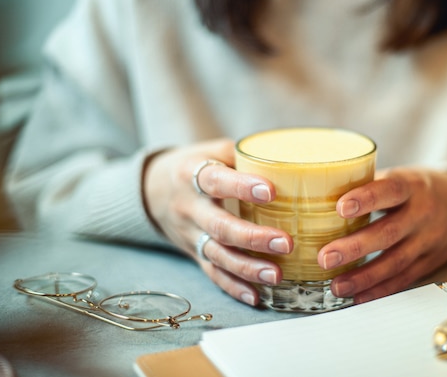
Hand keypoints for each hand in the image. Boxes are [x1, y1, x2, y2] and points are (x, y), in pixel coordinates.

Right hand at [143, 138, 292, 305]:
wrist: (154, 190)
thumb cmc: (198, 165)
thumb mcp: (214, 150)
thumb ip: (246, 156)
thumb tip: (292, 161)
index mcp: (192, 175)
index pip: (215, 181)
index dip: (241, 187)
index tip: (271, 192)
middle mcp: (189, 208)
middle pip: (219, 227)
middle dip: (252, 238)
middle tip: (285, 243)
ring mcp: (190, 235)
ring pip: (217, 255)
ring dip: (247, 268)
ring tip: (276, 275)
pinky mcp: (194, 254)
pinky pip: (213, 274)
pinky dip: (233, 288)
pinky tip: (256, 297)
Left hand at [318, 166, 446, 303]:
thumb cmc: (419, 188)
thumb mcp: (400, 176)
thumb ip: (367, 184)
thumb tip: (319, 192)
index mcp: (411, 186)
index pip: (390, 190)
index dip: (366, 199)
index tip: (340, 207)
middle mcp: (422, 214)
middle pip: (389, 233)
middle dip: (355, 247)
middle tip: (325, 258)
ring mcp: (428, 241)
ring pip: (395, 262)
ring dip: (363, 277)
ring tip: (336, 285)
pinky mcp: (429, 263)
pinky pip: (403, 279)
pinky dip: (379, 290)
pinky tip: (356, 296)